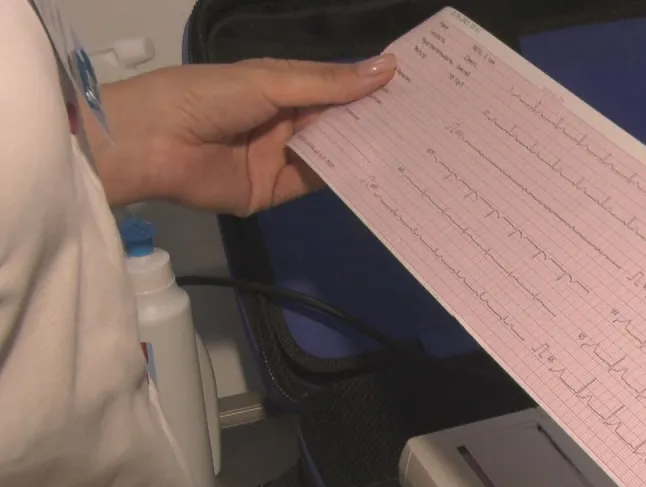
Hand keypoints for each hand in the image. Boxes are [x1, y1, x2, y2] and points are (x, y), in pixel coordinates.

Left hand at [87, 55, 396, 214]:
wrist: (154, 143)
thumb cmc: (208, 97)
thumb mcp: (273, 82)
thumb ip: (329, 83)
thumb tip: (388, 69)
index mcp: (282, 86)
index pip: (336, 86)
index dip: (371, 87)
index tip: (414, 88)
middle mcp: (286, 120)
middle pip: (339, 122)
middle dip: (375, 121)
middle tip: (424, 122)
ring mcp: (281, 157)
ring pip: (333, 153)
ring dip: (365, 151)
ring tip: (413, 147)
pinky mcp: (275, 191)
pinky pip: (316, 184)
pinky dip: (344, 180)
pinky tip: (378, 174)